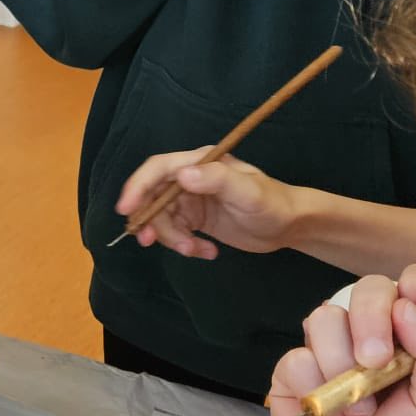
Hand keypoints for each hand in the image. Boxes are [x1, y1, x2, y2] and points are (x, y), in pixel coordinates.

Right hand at [116, 148, 299, 259]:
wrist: (289, 226)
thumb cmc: (273, 203)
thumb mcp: (248, 192)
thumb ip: (217, 180)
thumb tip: (183, 175)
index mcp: (200, 163)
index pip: (158, 169)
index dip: (138, 186)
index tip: (125, 210)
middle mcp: (191, 179)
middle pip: (154, 197)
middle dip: (152, 221)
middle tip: (152, 242)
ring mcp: (192, 200)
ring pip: (163, 219)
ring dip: (172, 238)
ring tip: (195, 250)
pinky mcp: (195, 220)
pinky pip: (177, 233)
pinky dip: (186, 246)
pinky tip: (208, 252)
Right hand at [272, 265, 415, 415]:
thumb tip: (405, 303)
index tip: (414, 322)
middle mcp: (375, 336)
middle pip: (366, 289)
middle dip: (370, 322)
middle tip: (377, 363)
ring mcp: (331, 353)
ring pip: (323, 319)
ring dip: (341, 367)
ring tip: (361, 415)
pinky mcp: (294, 376)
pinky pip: (294, 358)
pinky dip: (313, 391)